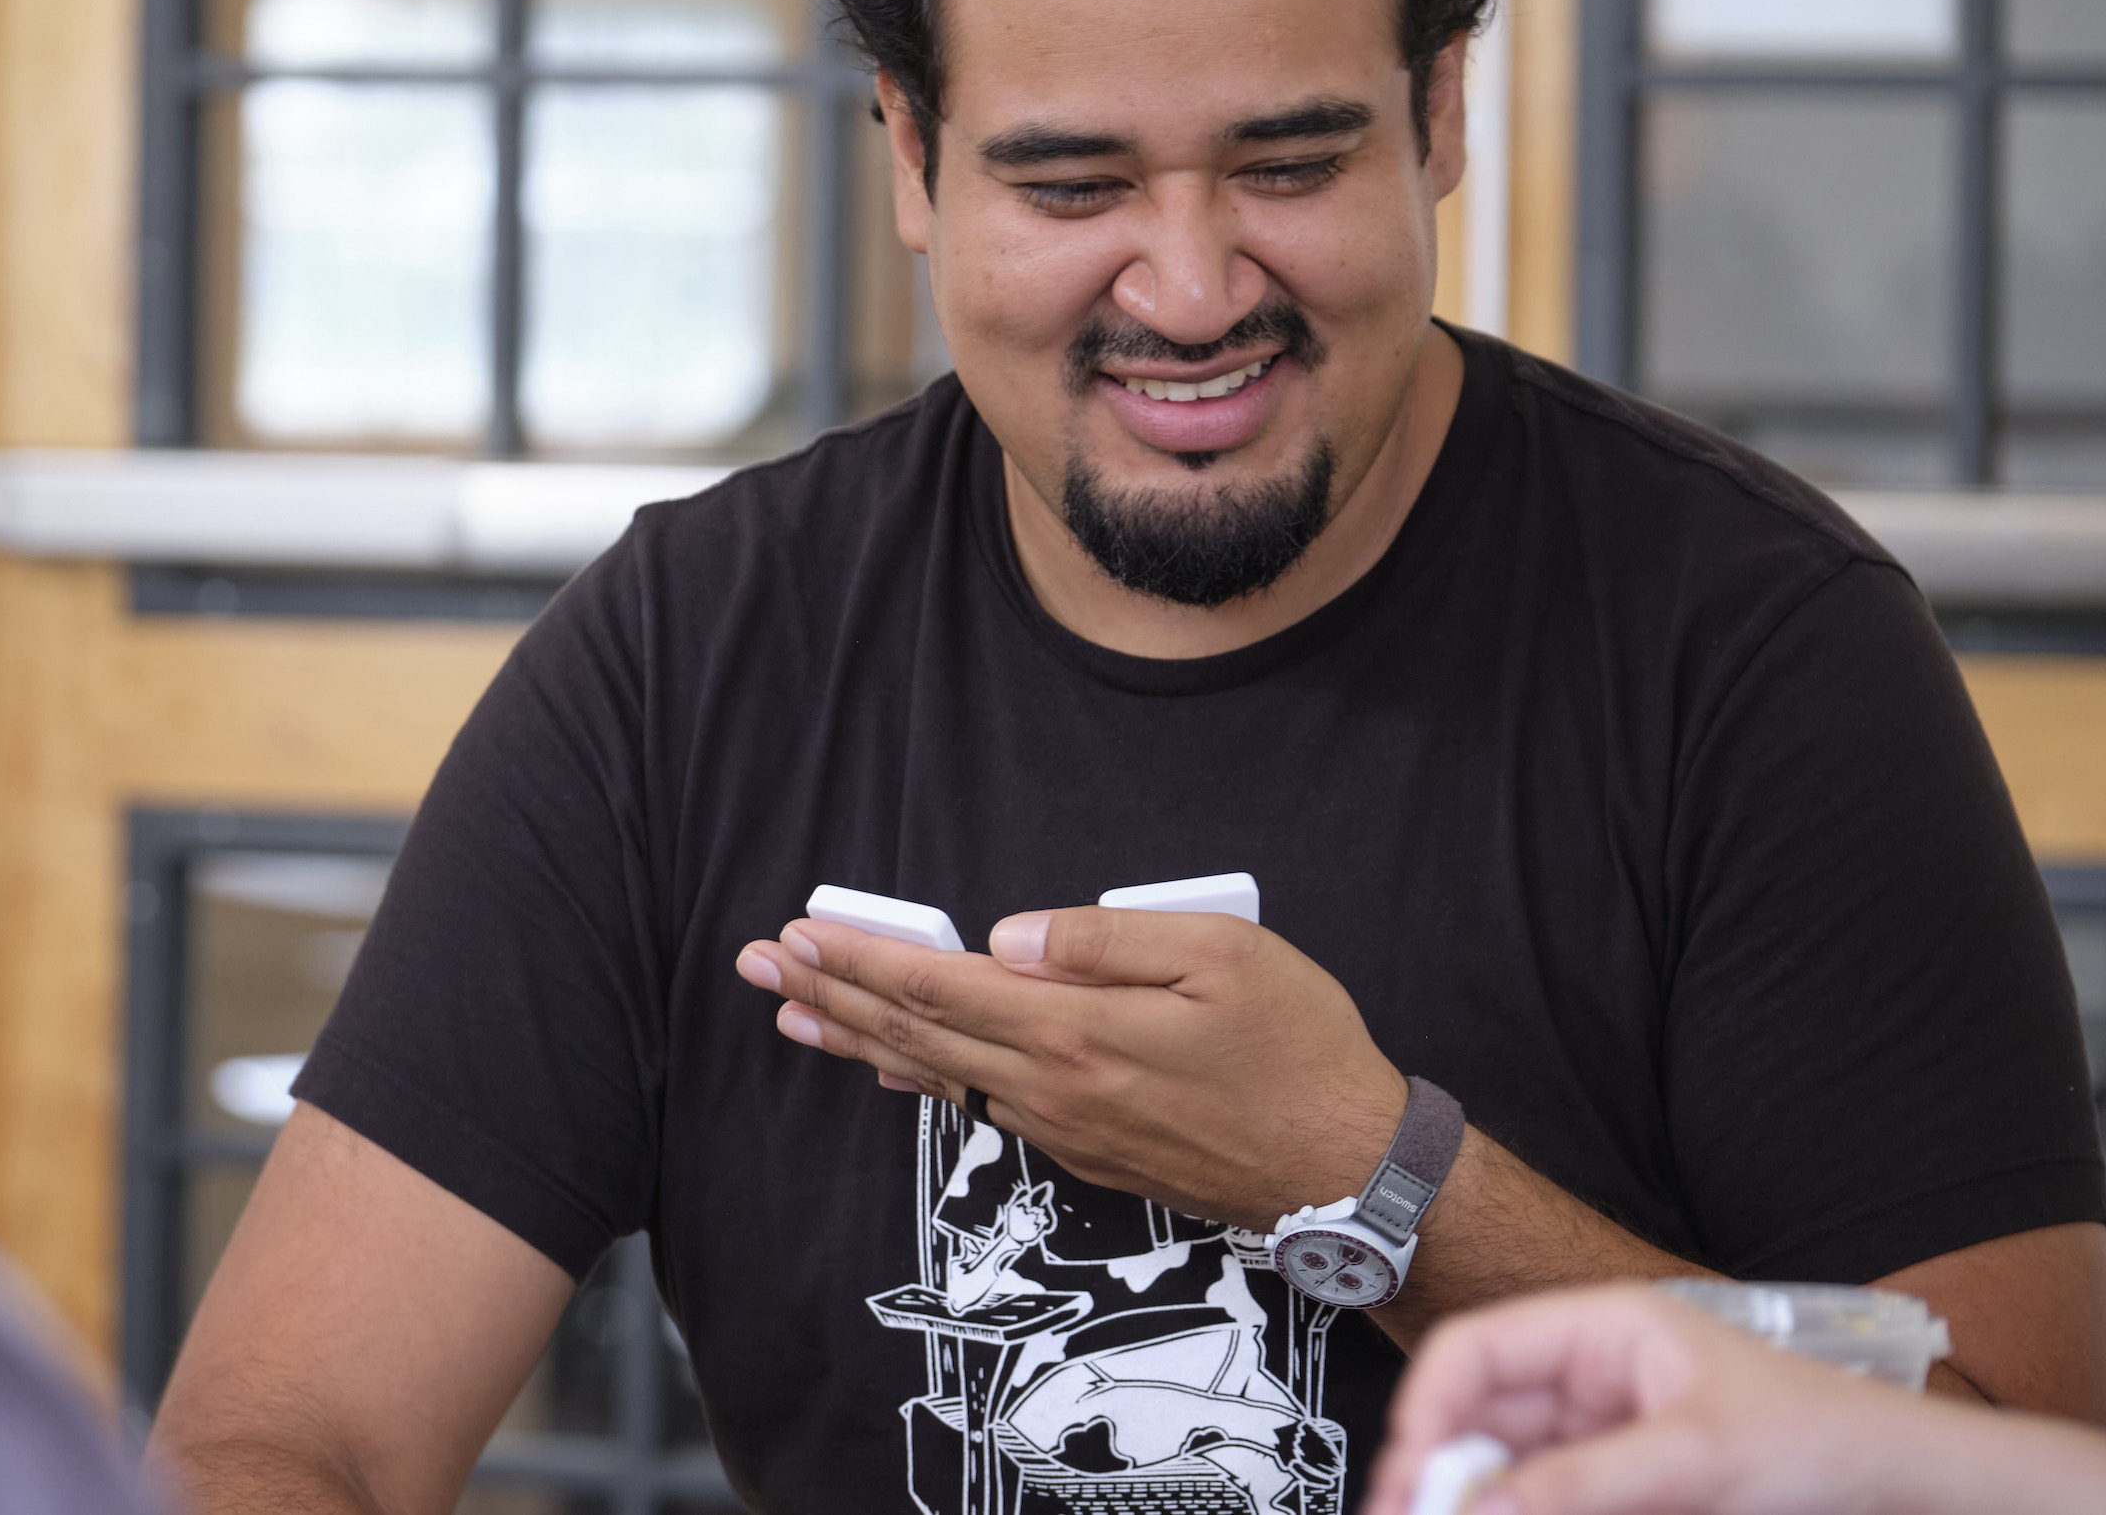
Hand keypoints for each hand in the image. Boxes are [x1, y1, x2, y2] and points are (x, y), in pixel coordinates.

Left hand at [734, 905, 1405, 1227]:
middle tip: (759, 966)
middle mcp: (1052, 1088)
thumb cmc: (1297, 1051)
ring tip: (795, 1015)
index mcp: (1076, 1031)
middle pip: (917, 1035)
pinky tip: (892, 1064)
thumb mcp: (1220, 955)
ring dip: (859, 1039)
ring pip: (938, 1073)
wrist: (1345, 1172)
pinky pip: (979, 1104)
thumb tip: (1008, 936)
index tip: (799, 933)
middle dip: (831, 994)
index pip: (939, 987)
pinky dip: (920, 1076)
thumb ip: (1104, 940)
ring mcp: (1064, 1128)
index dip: (862, 958)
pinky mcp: (1085, 1151)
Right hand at [1366, 1285, 2105, 1514]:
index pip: (1476, 1351)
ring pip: (1508, 1468)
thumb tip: (1477, 1510)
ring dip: (1479, 1501)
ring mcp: (1604, 1430)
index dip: (1426, 1411)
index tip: (1405, 1480)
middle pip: (1479, 1416)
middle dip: (1439, 1473)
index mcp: (1600, 1328)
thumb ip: (1581, 1485)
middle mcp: (1590, 1374)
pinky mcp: (1625, 1482)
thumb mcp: (1696, 1459)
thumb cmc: (1821, 1438)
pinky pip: (1552, 1498)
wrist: (1902, 1487)